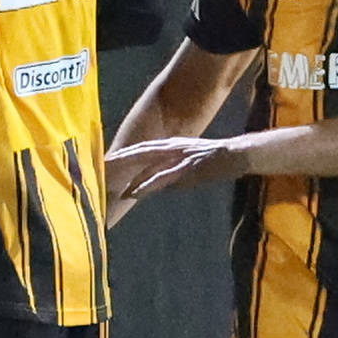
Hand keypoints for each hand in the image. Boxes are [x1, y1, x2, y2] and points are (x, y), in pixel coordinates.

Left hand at [104, 135, 250, 214]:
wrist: (237, 154)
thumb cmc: (215, 161)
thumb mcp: (188, 164)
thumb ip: (171, 172)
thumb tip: (156, 185)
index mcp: (172, 145)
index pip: (142, 148)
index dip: (124, 154)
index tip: (107, 160)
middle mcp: (172, 148)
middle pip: (139, 153)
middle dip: (119, 161)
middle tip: (100, 168)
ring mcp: (178, 157)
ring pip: (147, 165)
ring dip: (129, 177)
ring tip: (112, 186)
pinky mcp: (186, 168)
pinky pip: (162, 177)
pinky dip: (147, 185)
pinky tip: (135, 192)